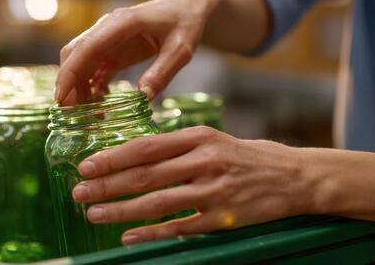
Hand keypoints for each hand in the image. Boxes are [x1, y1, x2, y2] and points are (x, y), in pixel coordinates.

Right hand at [54, 0, 222, 104]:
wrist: (188, 7)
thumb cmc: (186, 22)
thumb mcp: (181, 49)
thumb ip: (163, 71)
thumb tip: (143, 97)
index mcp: (122, 23)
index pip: (86, 47)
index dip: (70, 73)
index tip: (60, 98)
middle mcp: (108, 28)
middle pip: (75, 55)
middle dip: (68, 84)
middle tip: (71, 115)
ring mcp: (108, 39)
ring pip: (80, 63)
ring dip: (78, 88)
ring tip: (87, 114)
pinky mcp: (113, 49)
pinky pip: (93, 68)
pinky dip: (90, 86)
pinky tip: (99, 103)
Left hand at [71, 126, 314, 244]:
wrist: (296, 177)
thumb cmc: (251, 156)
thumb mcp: (216, 139)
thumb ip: (179, 147)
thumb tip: (138, 156)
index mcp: (199, 137)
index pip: (146, 147)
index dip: (113, 158)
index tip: (86, 166)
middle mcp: (204, 161)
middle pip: (144, 175)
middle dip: (106, 185)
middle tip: (79, 192)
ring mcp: (213, 192)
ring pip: (156, 203)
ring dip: (121, 210)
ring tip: (94, 214)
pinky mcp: (222, 218)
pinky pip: (179, 227)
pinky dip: (151, 233)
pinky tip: (129, 236)